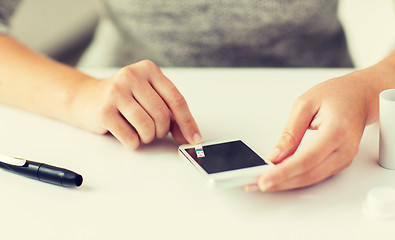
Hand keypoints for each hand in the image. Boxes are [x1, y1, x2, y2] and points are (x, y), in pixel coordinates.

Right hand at [72, 60, 200, 148]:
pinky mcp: (104, 110)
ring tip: (140, 133)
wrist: (86, 98)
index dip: (187, 122)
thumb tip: (189, 135)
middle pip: (163, 115)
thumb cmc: (122, 99)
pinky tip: (127, 135)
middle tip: (155, 132)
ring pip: (147, 127)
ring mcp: (116, 92)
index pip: (176, 99)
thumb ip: (170, 112)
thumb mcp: (148, 96)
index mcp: (148, 70)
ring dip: (148, 137)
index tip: (194, 139)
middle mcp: (132, 76)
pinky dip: (133, 143)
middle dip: (162, 131)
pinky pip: (130, 137)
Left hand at [246, 69, 380, 191]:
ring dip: (286, 183)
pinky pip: (316, 174)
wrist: (360, 96)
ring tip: (262, 182)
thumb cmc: (337, 94)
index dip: (284, 172)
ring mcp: (344, 158)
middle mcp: (344, 149)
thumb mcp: (305, 104)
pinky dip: (296, 178)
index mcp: (337, 131)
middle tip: (256, 183)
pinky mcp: (339, 162)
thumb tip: (276, 155)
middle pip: (308, 174)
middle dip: (280, 182)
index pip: (307, 159)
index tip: (264, 179)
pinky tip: (280, 177)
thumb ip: (290, 132)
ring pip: (312, 178)